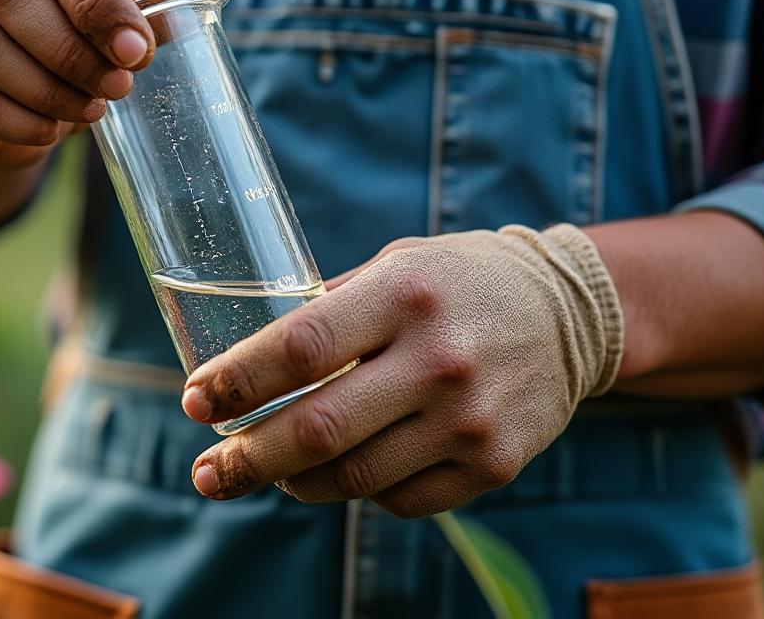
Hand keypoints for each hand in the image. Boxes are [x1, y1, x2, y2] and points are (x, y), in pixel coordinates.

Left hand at [179, 225, 623, 516]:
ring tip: (266, 472)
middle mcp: (439, 359)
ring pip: (353, 477)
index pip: (301, 348)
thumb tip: (245, 359)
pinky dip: (358, 491)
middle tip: (207, 472)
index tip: (193, 399)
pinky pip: (399, 498)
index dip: (236, 381)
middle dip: (247, 458)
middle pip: (318, 429)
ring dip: (294, 482)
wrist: (570, 313)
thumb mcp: (397, 265)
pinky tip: (341, 472)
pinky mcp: (494, 463)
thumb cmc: (458, 282)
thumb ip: (329, 308)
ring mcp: (470, 418)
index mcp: (405, 294)